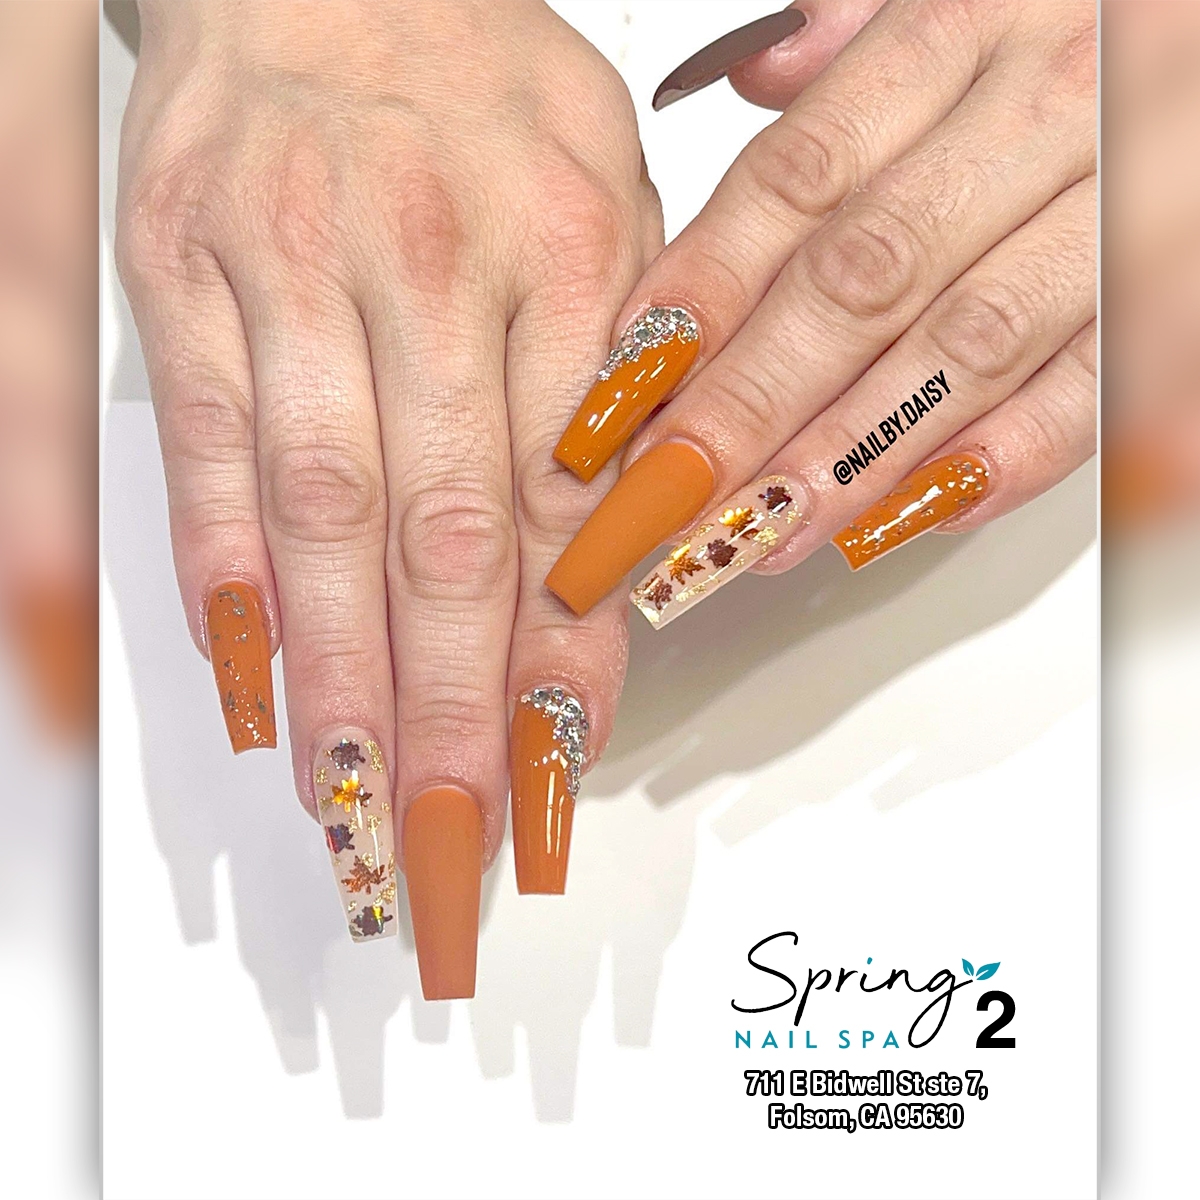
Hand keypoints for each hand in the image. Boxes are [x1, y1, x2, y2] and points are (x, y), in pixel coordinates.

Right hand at [116, 0, 660, 992]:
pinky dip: (224, 587)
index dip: (565, 651)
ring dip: (338, 681)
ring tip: (358, 811)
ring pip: (317, 519)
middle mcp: (421, 263)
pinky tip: (249, 691)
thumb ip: (623, 381)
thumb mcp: (611, 202)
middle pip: (438, 534)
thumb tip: (624, 564)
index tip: (561, 766)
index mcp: (562, 244)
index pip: (568, 497)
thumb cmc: (487, 98)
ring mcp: (287, 273)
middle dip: (450, 711)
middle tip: (459, 844)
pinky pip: (203, 457)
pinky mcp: (181, 279)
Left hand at [542, 0, 1094, 626]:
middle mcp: (1041, 115)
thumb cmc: (1077, 21)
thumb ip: (853, 39)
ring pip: (962, 349)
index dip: (700, 296)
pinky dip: (994, 466)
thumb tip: (753, 74)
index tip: (625, 391)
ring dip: (847, 457)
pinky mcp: (1171, 294)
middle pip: (860, 282)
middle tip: (666, 491)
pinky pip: (1088, 393)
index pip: (796, 182)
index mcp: (963, 32)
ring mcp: (1115, 209)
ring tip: (756, 533)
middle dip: (750, 402)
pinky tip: (900, 521)